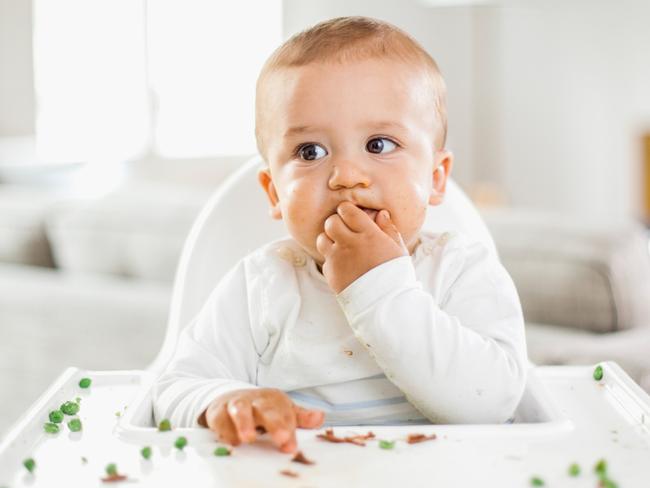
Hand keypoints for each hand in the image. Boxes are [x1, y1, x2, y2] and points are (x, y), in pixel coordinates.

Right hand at [198, 388, 324, 452]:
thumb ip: (301, 417)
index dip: (289, 429)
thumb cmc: (263, 409)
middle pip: (266, 409)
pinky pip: (220, 419)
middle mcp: (256, 401)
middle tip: (282, 439)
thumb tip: (320, 418)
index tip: (291, 447)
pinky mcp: (219, 411)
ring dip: (244, 423)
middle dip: (274, 423)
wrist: (232, 397)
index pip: (285, 414)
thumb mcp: (284, 410)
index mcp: (275, 401)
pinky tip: (231, 441)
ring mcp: (237, 404)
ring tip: (248, 439)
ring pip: (241, 410)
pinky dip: (224, 429)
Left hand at [316, 202, 407, 292]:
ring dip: (330, 239)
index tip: (352, 216)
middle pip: (331, 222)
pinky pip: (325, 259)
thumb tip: (381, 213)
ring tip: (341, 246)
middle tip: (345, 230)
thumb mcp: (398, 250)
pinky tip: (344, 264)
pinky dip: (331, 259)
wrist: (385, 304)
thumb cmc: (396, 276)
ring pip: (322, 239)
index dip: (347, 210)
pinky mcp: (331, 274)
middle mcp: (350, 244)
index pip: (347, 210)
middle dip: (337, 222)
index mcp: (368, 235)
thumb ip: (389, 229)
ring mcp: (338, 259)